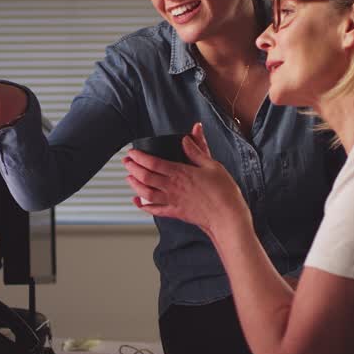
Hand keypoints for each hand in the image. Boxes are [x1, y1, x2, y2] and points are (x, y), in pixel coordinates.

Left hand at [123, 123, 249, 236]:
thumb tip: (187, 137)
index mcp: (181, 172)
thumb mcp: (212, 165)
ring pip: (146, 193)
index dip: (139, 157)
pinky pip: (155, 210)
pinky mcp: (175, 213)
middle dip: (133, 168)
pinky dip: (143, 206)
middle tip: (126, 162)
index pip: (153, 162)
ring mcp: (172, 201)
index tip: (132, 152)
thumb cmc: (223, 191)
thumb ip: (197, 150)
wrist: (227, 217)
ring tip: (129, 178)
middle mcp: (173, 187)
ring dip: (135, 185)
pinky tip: (137, 201)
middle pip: (145, 177)